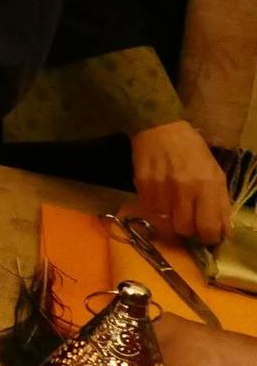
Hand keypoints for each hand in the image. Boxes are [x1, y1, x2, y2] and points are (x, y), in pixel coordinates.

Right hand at [131, 120, 233, 244]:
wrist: (160, 128)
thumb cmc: (192, 151)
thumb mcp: (215, 173)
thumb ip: (221, 203)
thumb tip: (223, 231)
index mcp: (208, 185)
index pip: (209, 227)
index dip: (209, 237)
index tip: (208, 236)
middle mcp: (185, 188)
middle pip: (185, 229)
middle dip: (189, 230)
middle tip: (190, 222)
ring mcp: (161, 187)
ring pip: (166, 221)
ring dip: (171, 216)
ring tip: (173, 203)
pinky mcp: (142, 184)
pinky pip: (150, 209)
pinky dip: (156, 207)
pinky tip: (160, 194)